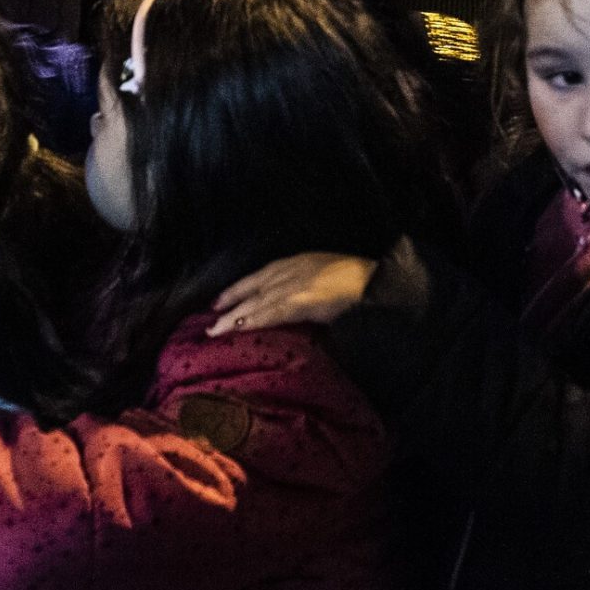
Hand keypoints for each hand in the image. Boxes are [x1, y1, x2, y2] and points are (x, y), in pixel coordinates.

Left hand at [210, 252, 377, 334]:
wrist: (378, 285)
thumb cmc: (360, 283)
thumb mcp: (329, 276)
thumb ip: (310, 287)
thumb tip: (296, 304)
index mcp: (302, 261)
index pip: (264, 273)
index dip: (242, 286)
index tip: (224, 298)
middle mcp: (294, 269)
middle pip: (255, 286)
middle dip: (232, 300)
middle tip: (211, 314)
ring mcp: (296, 284)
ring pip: (257, 301)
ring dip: (234, 315)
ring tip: (215, 329)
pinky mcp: (300, 301)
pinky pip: (270, 313)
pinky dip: (252, 320)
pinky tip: (236, 329)